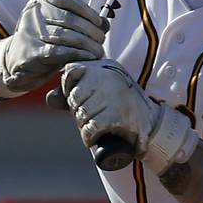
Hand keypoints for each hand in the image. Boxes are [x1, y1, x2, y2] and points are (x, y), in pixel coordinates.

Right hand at [0, 0, 106, 96]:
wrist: (15, 65)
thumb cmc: (43, 44)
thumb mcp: (60, 29)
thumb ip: (81, 23)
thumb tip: (105, 24)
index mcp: (40, 3)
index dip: (86, 10)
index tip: (99, 23)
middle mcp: (34, 14)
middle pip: (69, 19)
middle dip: (91, 31)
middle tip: (101, 42)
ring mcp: (31, 32)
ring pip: (66, 35)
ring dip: (87, 44)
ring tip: (98, 52)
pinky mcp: (32, 53)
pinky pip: (59, 51)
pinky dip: (77, 54)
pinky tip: (88, 58)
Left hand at [57, 60, 197, 173]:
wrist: (153, 124)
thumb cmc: (122, 106)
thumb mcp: (100, 91)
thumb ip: (73, 91)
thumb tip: (50, 98)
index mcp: (104, 66)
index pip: (71, 71)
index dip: (72, 89)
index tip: (84, 99)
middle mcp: (108, 76)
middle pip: (74, 97)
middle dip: (79, 111)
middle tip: (95, 115)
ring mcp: (112, 96)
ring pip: (80, 113)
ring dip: (85, 125)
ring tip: (99, 125)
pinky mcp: (115, 116)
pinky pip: (88, 128)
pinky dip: (88, 136)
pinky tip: (94, 137)